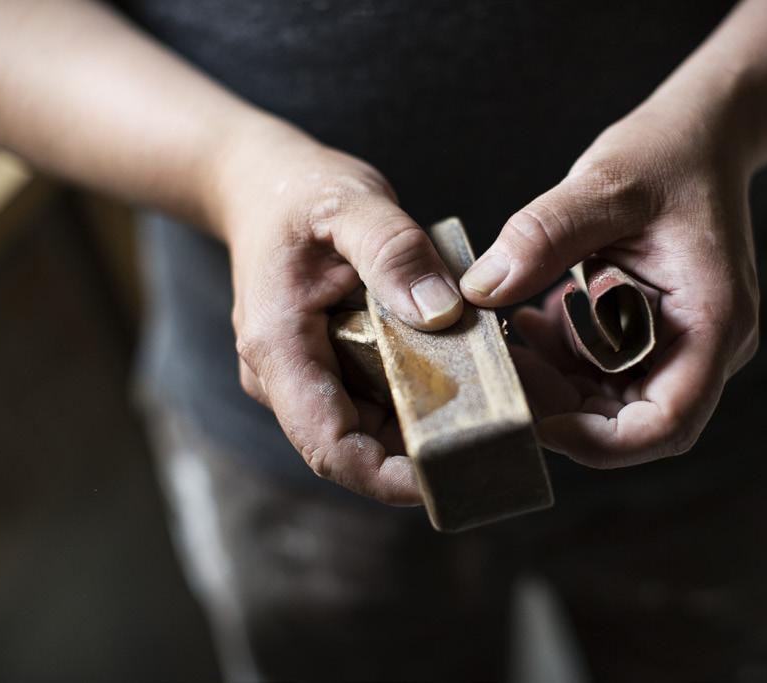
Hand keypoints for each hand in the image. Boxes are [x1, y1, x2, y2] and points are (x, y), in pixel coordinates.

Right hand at [215, 117, 462, 503]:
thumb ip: (393, 252)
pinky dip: (423, 396)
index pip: (330, 447)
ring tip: (498, 403)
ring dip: (431, 425)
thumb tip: (441, 313)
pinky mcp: (331, 368)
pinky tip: (468, 376)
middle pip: (360, 447)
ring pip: (374, 429)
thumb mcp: (351, 205)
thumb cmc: (302, 192)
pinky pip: (380, 399)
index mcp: (278, 348)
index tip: (453, 477)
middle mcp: (286, 378)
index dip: (389, 479)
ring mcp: (308, 378)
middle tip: (502, 431)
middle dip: (427, 452)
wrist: (264, 185)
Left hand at [463, 101, 758, 467]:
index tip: (535, 420)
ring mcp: (680, 344)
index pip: (666, 424)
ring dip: (555, 381)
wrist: (699, 137)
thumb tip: (480, 291)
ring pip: (610, 400)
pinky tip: (529, 320)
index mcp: (712, 320)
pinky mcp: (653, 334)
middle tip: (504, 366)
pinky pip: (604, 370)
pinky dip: (562, 357)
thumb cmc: (667, 154)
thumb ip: (544, 236)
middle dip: (561, 405)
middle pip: (631, 421)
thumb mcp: (604, 184)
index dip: (598, 441)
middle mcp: (704, 345)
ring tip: (509, 334)